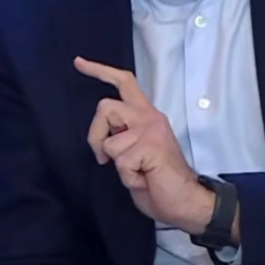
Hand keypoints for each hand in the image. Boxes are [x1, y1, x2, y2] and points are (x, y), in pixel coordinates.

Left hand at [75, 56, 215, 233]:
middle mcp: (149, 117)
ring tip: (137, 172)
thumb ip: (122, 136)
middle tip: (104, 158)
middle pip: (105, 106)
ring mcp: (151, 129)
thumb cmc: (159, 183)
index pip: (124, 82)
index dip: (99, 71)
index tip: (78, 62)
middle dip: (95, 135)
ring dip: (116, 163)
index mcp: (146, 116)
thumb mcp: (134, 154)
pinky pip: (120, 162)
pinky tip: (145, 179)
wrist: (186, 202)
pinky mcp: (150, 145)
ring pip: (109, 140)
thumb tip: (105, 137)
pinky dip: (127, 178)